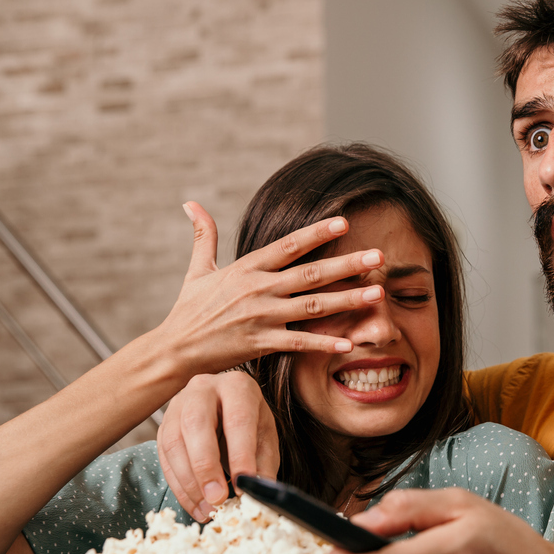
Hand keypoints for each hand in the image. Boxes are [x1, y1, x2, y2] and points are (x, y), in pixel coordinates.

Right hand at [153, 202, 385, 375]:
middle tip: (379, 256)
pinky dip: (324, 343)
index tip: (344, 222)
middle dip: (347, 264)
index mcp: (247, 268)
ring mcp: (261, 317)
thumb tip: (190, 203)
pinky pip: (299, 343)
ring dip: (347, 300)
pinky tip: (350, 341)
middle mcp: (258, 289)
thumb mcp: (197, 270)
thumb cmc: (188, 310)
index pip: (288, 246)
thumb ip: (204, 235)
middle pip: (310, 274)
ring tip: (377, 293)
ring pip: (313, 306)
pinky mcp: (260, 344)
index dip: (317, 233)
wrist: (174, 350)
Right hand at [158, 371, 279, 520]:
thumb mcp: (265, 439)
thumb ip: (263, 465)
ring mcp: (178, 405)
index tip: (244, 483)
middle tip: (217, 498)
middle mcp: (203, 389)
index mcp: (237, 387)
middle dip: (205, 465)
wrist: (226, 411)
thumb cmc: (250, 425)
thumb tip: (259, 492)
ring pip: (174, 442)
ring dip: (189, 482)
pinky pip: (164, 458)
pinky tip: (195, 505)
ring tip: (207, 510)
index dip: (240, 453)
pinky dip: (179, 486)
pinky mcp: (163, 426)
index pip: (237, 418)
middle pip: (196, 424)